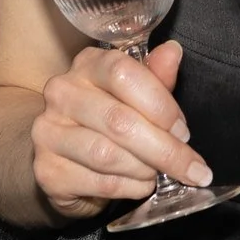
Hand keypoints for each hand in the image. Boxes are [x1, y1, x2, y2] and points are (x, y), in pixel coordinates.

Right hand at [28, 40, 213, 220]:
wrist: (67, 159)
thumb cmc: (109, 121)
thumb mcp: (137, 95)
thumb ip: (155, 77)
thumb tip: (172, 52)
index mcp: (88, 65)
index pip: (123, 73)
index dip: (160, 104)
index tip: (183, 131)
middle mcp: (61, 93)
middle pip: (118, 120)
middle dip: (164, 149)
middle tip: (191, 167)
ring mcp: (48, 132)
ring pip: (108, 155)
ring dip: (145, 170)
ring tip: (159, 174)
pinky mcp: (47, 171)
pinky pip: (99, 182)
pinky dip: (130, 188)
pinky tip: (140, 185)